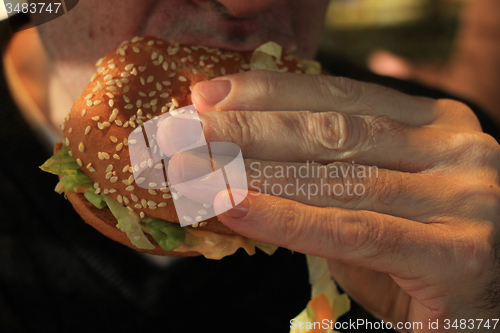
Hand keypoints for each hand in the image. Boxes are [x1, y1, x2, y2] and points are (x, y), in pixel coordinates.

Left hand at [161, 70, 499, 331]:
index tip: (210, 95)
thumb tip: (245, 161)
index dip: (268, 94)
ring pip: (336, 176)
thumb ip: (328, 178)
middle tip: (185, 128)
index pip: (339, 98)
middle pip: (331, 131)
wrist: (487, 315)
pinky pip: (351, 230)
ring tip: (192, 166)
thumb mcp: (376, 205)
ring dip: (252, 170)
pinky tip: (231, 203)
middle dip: (248, 128)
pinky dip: (283, 217)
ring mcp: (465, 197)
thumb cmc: (423, 259)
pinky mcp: (458, 250)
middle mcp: (458, 150)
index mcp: (438, 126)